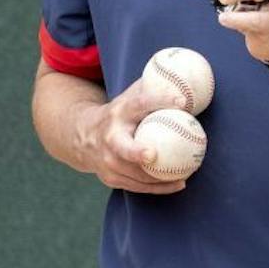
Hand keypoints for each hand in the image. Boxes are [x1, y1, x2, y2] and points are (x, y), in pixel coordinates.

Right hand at [75, 79, 186, 194]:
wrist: (83, 137)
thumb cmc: (118, 114)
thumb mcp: (129, 98)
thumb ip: (152, 89)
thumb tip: (183, 80)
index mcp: (119, 112)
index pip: (141, 103)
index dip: (160, 101)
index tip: (182, 101)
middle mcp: (111, 137)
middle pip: (122, 147)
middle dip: (135, 152)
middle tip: (152, 155)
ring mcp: (108, 160)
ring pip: (134, 173)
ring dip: (159, 176)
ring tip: (185, 172)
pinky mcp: (112, 178)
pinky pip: (138, 186)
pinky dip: (159, 187)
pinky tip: (179, 183)